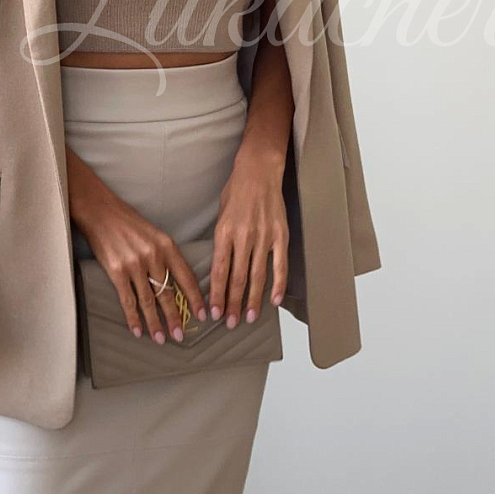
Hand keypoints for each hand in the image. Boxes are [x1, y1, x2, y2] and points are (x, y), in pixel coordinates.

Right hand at [67, 149, 207, 344]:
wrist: (100, 211)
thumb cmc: (127, 223)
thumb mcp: (154, 234)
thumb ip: (165, 256)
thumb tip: (175, 283)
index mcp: (167, 245)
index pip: (186, 277)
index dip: (195, 298)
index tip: (202, 315)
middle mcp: (153, 255)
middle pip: (168, 294)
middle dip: (175, 318)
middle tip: (180, 336)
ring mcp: (134, 264)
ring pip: (148, 301)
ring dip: (155, 323)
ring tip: (161, 338)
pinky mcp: (116, 271)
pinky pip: (128, 300)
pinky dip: (133, 318)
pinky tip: (138, 330)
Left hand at [208, 156, 287, 328]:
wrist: (258, 171)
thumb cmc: (236, 191)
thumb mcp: (220, 214)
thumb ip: (221, 241)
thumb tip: (219, 268)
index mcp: (224, 232)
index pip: (220, 271)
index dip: (217, 294)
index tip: (214, 311)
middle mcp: (244, 237)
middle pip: (238, 278)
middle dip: (233, 304)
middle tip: (230, 322)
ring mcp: (264, 237)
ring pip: (257, 276)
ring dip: (252, 300)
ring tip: (248, 317)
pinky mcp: (280, 236)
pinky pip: (279, 265)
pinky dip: (277, 285)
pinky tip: (273, 300)